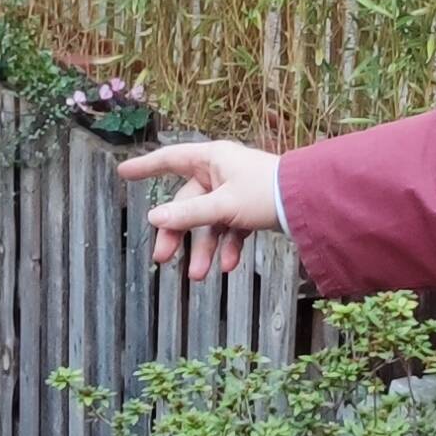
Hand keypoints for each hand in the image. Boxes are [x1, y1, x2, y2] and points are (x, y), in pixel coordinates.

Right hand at [117, 140, 282, 280]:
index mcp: (212, 159)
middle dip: (177, 233)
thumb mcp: (223, 206)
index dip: (146, 167)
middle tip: (162, 258)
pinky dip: (229, 247)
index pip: (170, 159)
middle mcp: (221, 172)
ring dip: (204, 249)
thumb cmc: (268, 192)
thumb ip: (188, 213)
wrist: (312, 203)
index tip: (123, 174)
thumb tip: (154, 218)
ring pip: (209, 222)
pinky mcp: (250, 208)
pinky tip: (230, 266)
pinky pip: (231, 229)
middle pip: (187, 203)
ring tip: (199, 275)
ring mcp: (236, 191)